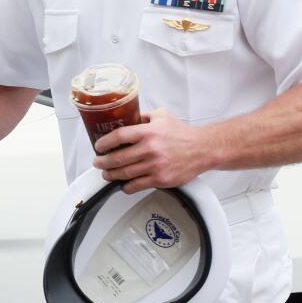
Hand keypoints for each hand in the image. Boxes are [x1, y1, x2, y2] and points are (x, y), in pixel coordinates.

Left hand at [92, 109, 217, 192]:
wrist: (203, 149)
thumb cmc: (183, 133)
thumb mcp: (162, 116)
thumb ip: (143, 117)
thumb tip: (127, 117)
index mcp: (148, 131)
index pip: (118, 136)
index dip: (104, 143)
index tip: (98, 146)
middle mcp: (150, 148)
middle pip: (117, 158)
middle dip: (103, 162)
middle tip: (98, 162)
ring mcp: (155, 165)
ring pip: (124, 173)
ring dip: (111, 175)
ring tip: (106, 173)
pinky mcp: (160, 179)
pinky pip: (137, 185)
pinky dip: (126, 186)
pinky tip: (123, 184)